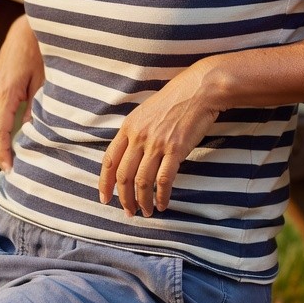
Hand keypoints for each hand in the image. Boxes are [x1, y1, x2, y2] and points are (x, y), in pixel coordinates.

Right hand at [0, 16, 44, 171]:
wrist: (25, 30)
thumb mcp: (43, 82)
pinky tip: (8, 142)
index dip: (3, 154)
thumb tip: (31, 134)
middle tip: (10, 173)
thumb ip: (36, 109)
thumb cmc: (39, 53)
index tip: (10, 170)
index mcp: (5, 94)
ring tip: (9, 162)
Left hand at [99, 64, 221, 217]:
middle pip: (124, 176)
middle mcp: (139, 137)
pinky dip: (161, 196)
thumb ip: (135, 133)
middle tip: (129, 212)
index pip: (109, 161)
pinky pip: (163, 180)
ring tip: (146, 212)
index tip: (105, 198)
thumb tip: (129, 156)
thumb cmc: (174, 100)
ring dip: (142, 201)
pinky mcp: (176, 150)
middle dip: (124, 198)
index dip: (105, 183)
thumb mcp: (145, 112)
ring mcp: (157, 144)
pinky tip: (162, 204)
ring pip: (142, 182)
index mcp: (128, 128)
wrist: (199, 90)